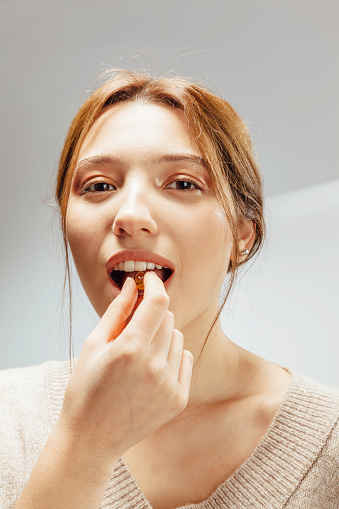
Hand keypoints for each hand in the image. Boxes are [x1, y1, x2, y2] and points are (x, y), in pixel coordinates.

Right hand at [58, 271, 192, 470]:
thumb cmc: (86, 389)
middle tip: (133, 328)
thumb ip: (117, 312)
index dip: (155, 284)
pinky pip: (184, 359)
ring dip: (161, 337)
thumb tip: (132, 285)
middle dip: (152, 314)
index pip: (157, 302)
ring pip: (177, 337)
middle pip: (168, 318)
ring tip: (140, 356)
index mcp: (129, 348)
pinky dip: (171, 357)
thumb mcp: (93, 345)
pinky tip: (152, 370)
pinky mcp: (178, 399)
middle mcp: (154, 365)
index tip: (150, 279)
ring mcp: (169, 384)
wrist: (91, 439)